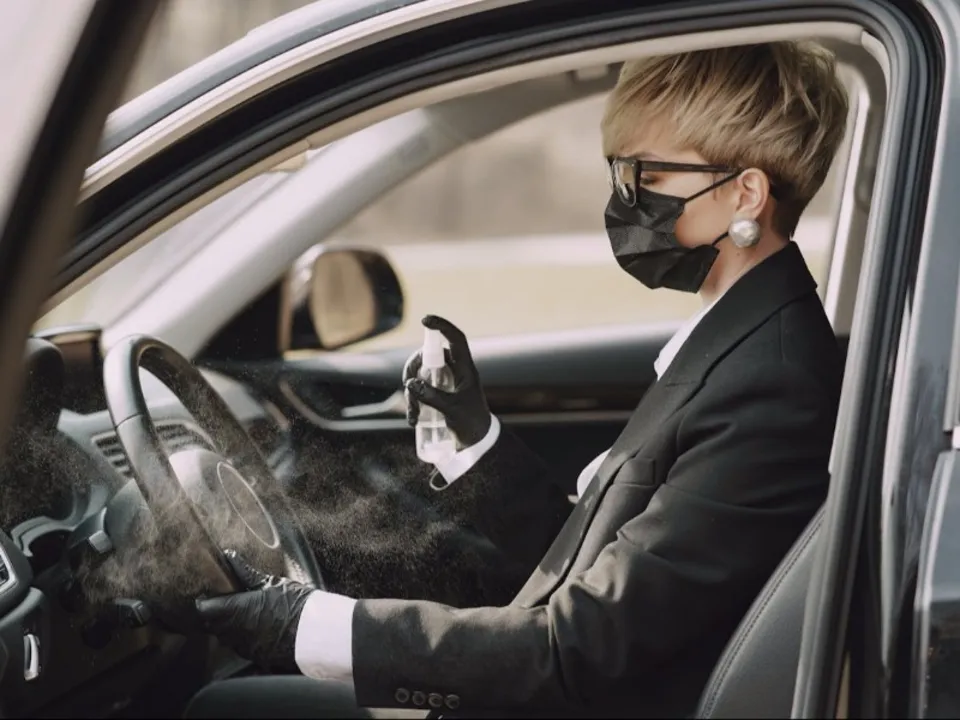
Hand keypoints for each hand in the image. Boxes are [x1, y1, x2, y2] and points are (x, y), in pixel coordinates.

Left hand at [194, 550, 313, 673]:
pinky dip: (242, 637)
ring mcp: (244, 646)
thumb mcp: (271, 583)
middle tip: (226, 602)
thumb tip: (229, 556)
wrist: (314, 632)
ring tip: (242, 614)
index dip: (204, 601)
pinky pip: (239, 646)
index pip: (204, 609)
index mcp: (235, 609)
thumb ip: (246, 573)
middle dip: (215, 614)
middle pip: (211, 624)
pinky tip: (256, 628)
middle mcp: (235, 631)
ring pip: (224, 637)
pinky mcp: (254, 656)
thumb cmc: (294, 603)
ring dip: (227, 627)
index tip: (209, 595)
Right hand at [403, 315, 491, 446]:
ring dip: (411, 391)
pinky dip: (413, 400)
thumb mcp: (452, 410)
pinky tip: (413, 419)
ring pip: (421, 373)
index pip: (456, 339)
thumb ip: (432, 396)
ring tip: (413, 415)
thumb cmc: (471, 423)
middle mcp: (455, 371)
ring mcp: (445, 381)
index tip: (425, 320)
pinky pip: (420, 388)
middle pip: (429, 356)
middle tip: (408, 386)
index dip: (442, 326)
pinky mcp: (437, 393)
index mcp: (465, 369)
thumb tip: (410, 383)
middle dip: (414, 369)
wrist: (476, 442)